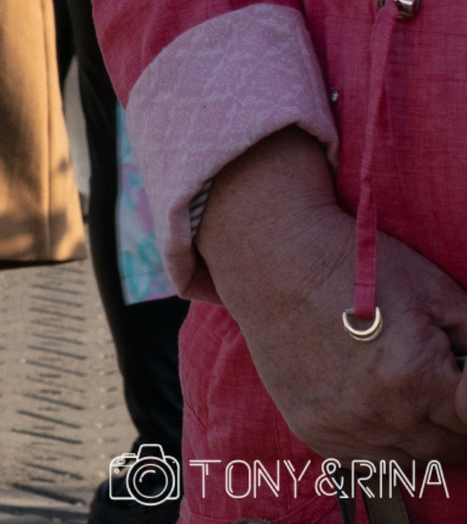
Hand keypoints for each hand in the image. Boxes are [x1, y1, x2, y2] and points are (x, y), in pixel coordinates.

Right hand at [199, 128, 466, 461]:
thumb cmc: (358, 269)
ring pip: (407, 462)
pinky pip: (364, 461)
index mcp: (417, 381)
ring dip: (419, 441)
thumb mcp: (438, 294)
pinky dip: (379, 444)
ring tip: (413, 405)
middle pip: (445, 449)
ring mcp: (342, 427)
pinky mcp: (312, 429)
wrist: (276, 261)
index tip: (460, 388)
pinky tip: (378, 411)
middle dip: (453, 426)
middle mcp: (380, 414)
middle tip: (444, 397)